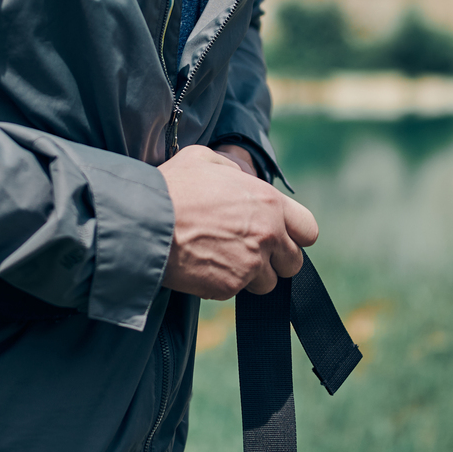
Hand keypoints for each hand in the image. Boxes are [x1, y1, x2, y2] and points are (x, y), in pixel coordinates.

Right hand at [158, 145, 319, 299]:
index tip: (279, 238)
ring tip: (221, 259)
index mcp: (269, 203)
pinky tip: (202, 266)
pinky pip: (236, 292)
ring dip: (249, 276)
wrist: (144, 223)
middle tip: (249, 252)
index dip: (295, 236)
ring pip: (266, 284)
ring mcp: (250, 265)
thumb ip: (232, 168)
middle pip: (293, 263)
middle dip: (275, 260)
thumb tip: (240, 176)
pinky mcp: (230, 288)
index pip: (308, 230)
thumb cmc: (172, 188)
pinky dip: (223, 284)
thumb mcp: (203, 159)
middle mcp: (267, 235)